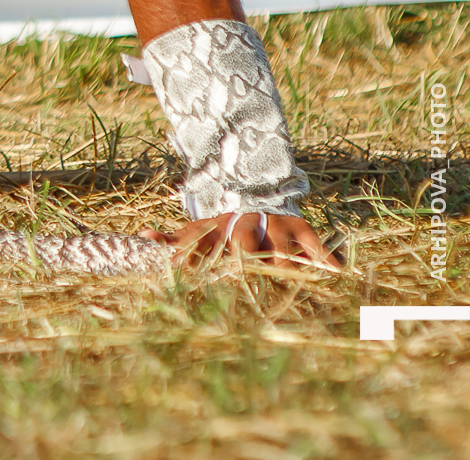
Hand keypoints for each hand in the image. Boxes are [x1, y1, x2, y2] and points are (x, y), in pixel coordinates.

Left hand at [143, 212, 341, 272]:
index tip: (190, 276)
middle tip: (242, 285)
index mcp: (220, 229)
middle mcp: (246, 226)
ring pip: (278, 247)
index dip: (197, 258)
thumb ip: (176, 237)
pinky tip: (334, 274)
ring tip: (281, 286)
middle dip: (243, 263)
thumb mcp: (201, 227)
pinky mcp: (300, 228)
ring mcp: (275, 226)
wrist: (258, 191)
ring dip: (280, 265)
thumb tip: (144, 235)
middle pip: (243, 243)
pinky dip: (324, 258)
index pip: (204, 243)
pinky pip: (314, 244)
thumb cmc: (226, 224)